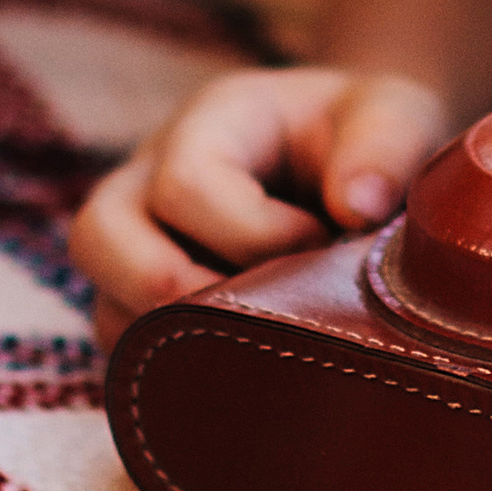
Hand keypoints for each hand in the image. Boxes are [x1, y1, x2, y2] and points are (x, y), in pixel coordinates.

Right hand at [70, 65, 455, 346]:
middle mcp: (148, 181)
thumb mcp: (396, 115)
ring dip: (178, 342)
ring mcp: (136, 247)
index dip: (255, 233)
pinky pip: (129, 356)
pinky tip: (250, 367)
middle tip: (266, 311)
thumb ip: (386, 146)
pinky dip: (177, 375)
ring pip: (104, 307)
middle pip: (96, 236)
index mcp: (209, 124)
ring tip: (262, 342)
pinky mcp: (143, 307)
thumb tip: (356, 206)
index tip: (322, 243)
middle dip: (182, 292)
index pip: (184, 185)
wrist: (359, 166)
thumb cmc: (370, 139)